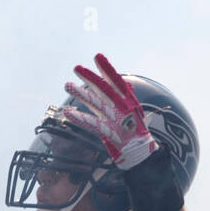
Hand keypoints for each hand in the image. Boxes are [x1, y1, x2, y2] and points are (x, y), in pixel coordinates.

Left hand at [63, 53, 156, 170]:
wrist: (142, 153)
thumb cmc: (135, 132)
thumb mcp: (133, 112)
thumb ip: (124, 98)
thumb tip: (125, 84)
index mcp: (127, 101)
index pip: (116, 82)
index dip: (107, 69)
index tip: (98, 57)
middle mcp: (121, 107)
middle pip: (104, 89)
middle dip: (90, 77)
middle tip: (77, 68)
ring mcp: (116, 119)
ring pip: (96, 103)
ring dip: (81, 93)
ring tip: (67, 85)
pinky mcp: (110, 133)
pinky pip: (92, 124)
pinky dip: (80, 118)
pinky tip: (68, 113)